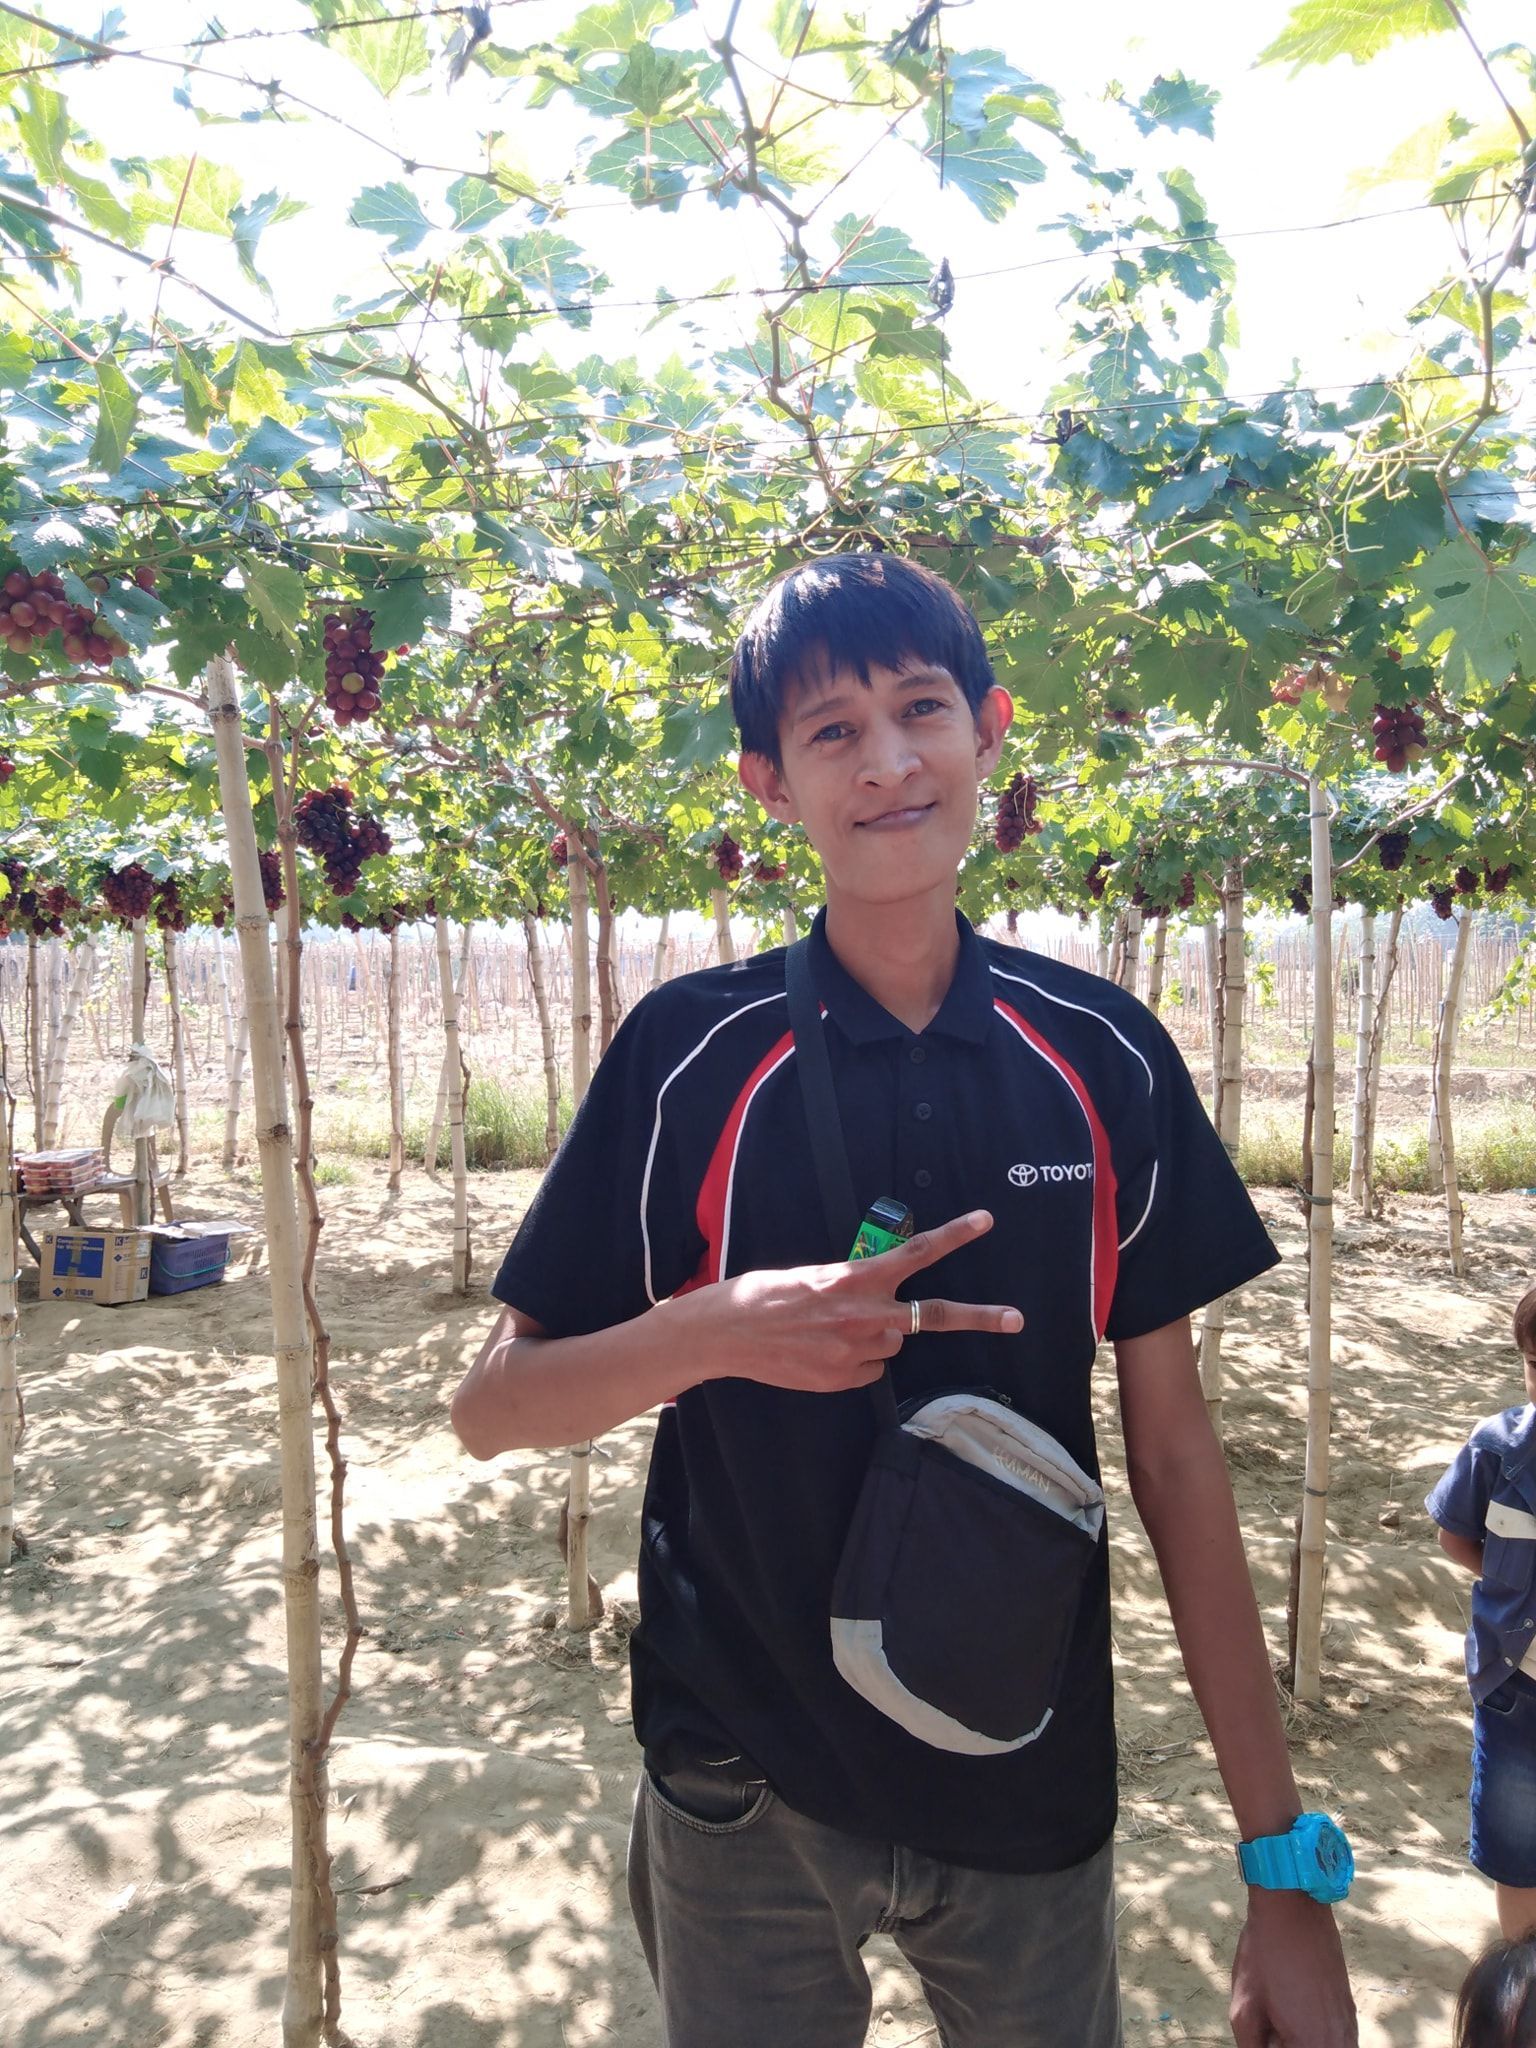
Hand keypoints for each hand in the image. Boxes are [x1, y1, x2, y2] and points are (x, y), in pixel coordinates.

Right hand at [670, 1208, 1023, 1395]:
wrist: (725, 1333)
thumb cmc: (763, 1294)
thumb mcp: (814, 1276)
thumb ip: (854, 1286)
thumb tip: (878, 1304)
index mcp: (855, 1279)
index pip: (915, 1253)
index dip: (954, 1236)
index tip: (985, 1221)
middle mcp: (863, 1315)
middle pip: (933, 1316)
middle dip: (979, 1317)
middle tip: (1016, 1319)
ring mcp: (855, 1352)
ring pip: (891, 1345)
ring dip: (875, 1337)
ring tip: (830, 1330)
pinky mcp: (842, 1380)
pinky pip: (868, 1370)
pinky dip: (854, 1363)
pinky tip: (820, 1353)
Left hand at [1230, 1891, 1356, 2046]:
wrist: (1294, 1907)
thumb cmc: (1265, 1954)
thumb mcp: (1244, 2010)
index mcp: (1313, 2047)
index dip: (1268, 2043)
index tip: (1263, 2025)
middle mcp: (1341, 2043)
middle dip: (1282, 2042)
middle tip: (1270, 2015)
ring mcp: (1349, 2028)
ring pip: (1319, 2047)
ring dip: (1297, 2040)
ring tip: (1280, 2009)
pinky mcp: (1350, 2012)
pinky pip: (1331, 2039)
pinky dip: (1312, 2033)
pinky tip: (1294, 2005)